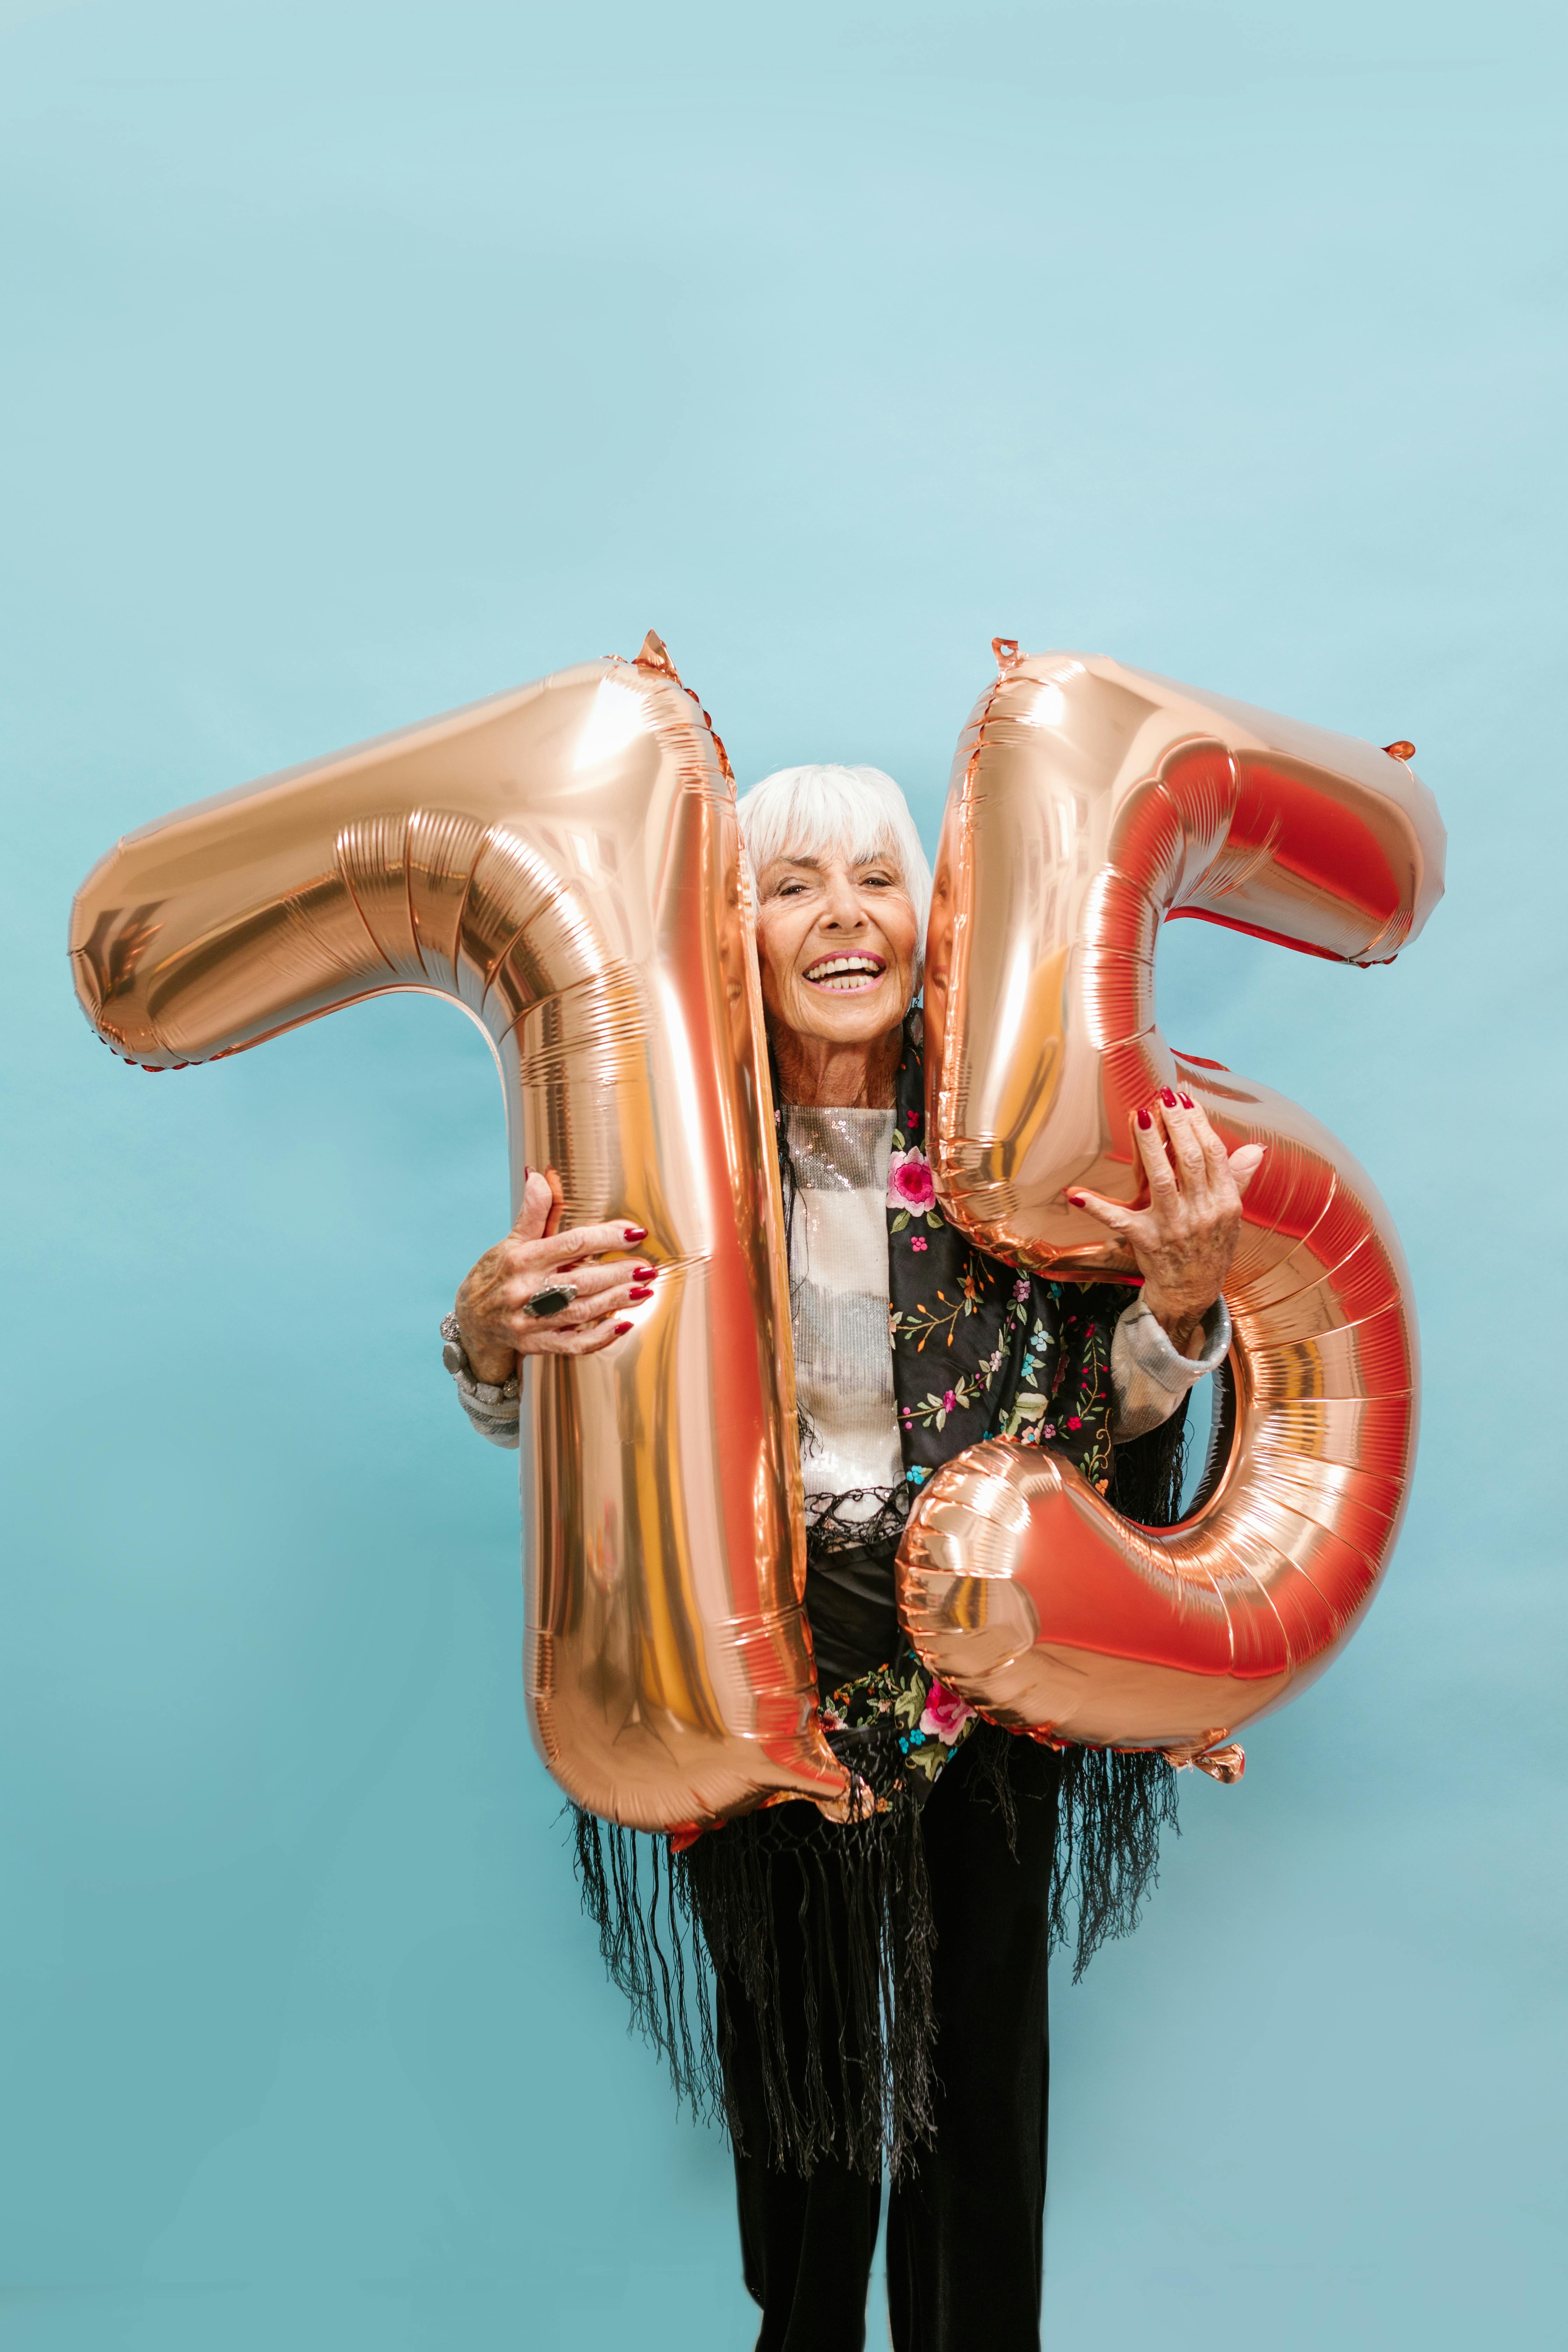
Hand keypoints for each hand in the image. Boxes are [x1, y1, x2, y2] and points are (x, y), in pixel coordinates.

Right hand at [454, 1168, 655, 1381]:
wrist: (470, 1321)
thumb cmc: (495, 1275)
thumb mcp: (510, 1242)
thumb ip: (533, 1213)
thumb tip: (539, 1176)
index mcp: (521, 1260)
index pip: (571, 1244)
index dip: (606, 1237)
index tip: (635, 1232)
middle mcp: (525, 1291)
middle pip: (581, 1280)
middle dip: (618, 1274)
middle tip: (647, 1267)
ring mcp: (530, 1321)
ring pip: (581, 1312)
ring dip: (616, 1301)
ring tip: (645, 1291)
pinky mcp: (535, 1345)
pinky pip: (572, 1344)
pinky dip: (599, 1337)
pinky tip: (622, 1325)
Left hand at [1068, 1089, 1264, 1356]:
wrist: (1193, 1293)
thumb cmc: (1210, 1247)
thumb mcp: (1230, 1216)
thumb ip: (1238, 1179)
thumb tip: (1255, 1148)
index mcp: (1225, 1202)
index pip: (1213, 1153)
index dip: (1200, 1123)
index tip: (1185, 1098)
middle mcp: (1203, 1212)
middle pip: (1191, 1160)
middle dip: (1177, 1124)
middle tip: (1163, 1096)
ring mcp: (1174, 1226)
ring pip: (1162, 1179)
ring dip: (1151, 1146)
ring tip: (1140, 1115)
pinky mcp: (1147, 1241)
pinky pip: (1119, 1222)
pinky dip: (1098, 1208)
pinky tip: (1077, 1192)